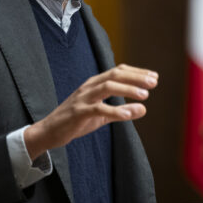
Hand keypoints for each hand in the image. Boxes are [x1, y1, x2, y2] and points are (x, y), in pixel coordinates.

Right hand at [23, 64, 157, 158]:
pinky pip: (98, 109)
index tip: (154, 77)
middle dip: (136, 77)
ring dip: (127, 89)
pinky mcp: (78, 112)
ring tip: (145, 96)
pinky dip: (114, 111)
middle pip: (114, 75)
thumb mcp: (102, 116)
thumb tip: (144, 109)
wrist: (49, 131)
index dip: (137, 73)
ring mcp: (82, 98)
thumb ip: (122, 111)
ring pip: (107, 87)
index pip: (118, 71)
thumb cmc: (76, 121)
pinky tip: (128, 115)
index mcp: (94, 84)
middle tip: (154, 82)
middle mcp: (89, 87)